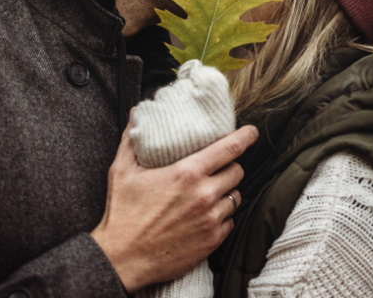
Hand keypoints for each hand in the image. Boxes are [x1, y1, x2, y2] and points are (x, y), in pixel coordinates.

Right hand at [91, 118, 257, 292]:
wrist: (123, 259)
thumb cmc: (122, 213)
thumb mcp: (122, 170)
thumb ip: (131, 139)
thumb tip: (135, 114)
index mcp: (187, 173)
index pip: (229, 149)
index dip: (245, 137)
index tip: (251, 132)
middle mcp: (204, 195)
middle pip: (237, 172)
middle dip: (230, 167)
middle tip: (217, 167)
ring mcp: (210, 220)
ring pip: (235, 197)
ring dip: (226, 192)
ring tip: (211, 192)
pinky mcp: (212, 241)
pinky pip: (230, 222)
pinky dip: (222, 216)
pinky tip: (206, 215)